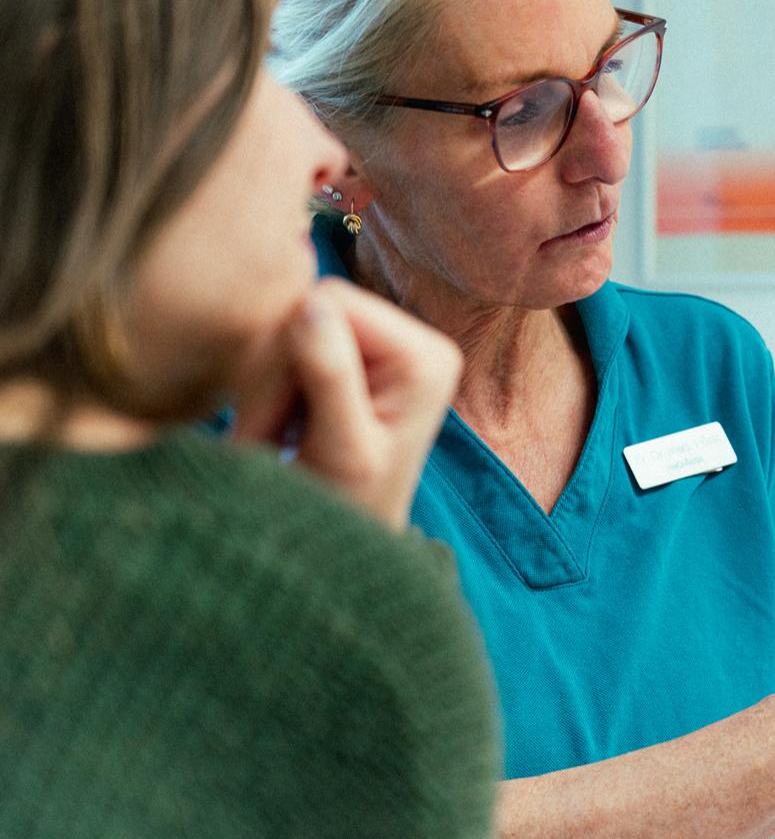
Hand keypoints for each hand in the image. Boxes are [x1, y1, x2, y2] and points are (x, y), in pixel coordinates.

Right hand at [233, 279, 462, 530]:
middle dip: (276, 372)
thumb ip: (331, 375)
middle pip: (311, 307)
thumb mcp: (341, 449)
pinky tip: (284, 427)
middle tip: (270, 435)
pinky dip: (270, 388)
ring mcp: (386, 347)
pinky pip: (287, 345)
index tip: (277, 420)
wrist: (337, 551)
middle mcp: (416, 341)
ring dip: (267, 385)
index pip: (332, 302)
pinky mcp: (355, 359)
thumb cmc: (344, 511)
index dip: (287, 352)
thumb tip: (313, 303)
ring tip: (279, 438)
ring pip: (290, 327)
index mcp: (427, 356)